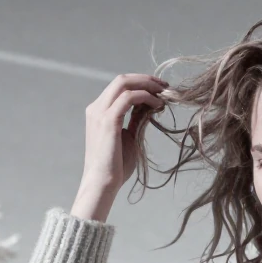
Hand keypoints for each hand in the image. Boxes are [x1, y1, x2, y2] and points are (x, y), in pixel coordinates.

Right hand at [72, 73, 167, 221]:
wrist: (103, 183)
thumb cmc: (115, 166)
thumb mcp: (129, 137)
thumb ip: (136, 119)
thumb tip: (149, 106)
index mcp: (98, 111)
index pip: (119, 87)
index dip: (141, 84)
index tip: (160, 90)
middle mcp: (96, 108)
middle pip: (122, 80)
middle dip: (145, 79)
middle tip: (165, 86)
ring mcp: (100, 113)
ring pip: (124, 83)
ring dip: (147, 85)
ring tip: (164, 94)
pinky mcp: (107, 120)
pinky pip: (129, 97)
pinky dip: (146, 97)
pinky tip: (158, 105)